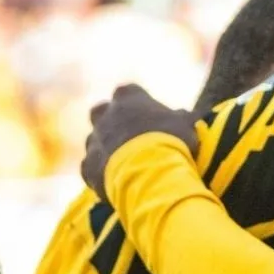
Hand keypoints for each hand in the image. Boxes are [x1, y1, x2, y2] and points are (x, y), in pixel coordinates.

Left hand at [81, 85, 199, 202]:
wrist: (150, 173)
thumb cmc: (171, 142)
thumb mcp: (185, 125)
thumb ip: (180, 117)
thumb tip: (182, 115)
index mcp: (129, 98)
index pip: (128, 92)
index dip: (138, 103)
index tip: (149, 114)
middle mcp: (105, 115)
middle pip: (101, 111)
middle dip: (111, 121)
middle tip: (130, 136)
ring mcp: (93, 141)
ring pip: (94, 140)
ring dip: (106, 148)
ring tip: (126, 164)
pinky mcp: (88, 166)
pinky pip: (91, 167)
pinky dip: (101, 173)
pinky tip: (117, 182)